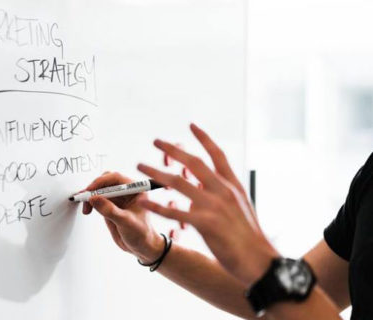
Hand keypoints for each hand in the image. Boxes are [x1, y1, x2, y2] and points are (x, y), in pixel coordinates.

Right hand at [81, 172, 164, 263]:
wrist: (141, 246)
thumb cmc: (142, 234)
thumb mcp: (126, 223)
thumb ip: (110, 210)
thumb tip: (94, 199)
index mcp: (136, 189)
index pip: (116, 178)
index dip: (102, 182)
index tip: (91, 190)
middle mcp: (126, 191)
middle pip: (106, 181)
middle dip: (94, 188)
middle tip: (85, 198)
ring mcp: (117, 198)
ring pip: (99, 189)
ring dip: (89, 196)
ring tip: (86, 208)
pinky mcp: (109, 205)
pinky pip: (96, 198)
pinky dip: (89, 202)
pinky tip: (87, 209)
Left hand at [137, 123, 278, 285]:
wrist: (259, 260)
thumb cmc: (248, 237)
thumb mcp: (238, 207)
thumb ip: (218, 194)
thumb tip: (193, 190)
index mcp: (233, 185)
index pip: (217, 154)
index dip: (204, 138)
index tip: (191, 125)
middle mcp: (223, 191)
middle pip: (193, 162)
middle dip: (173, 149)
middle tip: (156, 141)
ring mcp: (214, 206)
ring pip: (179, 183)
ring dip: (156, 173)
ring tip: (140, 167)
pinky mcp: (206, 224)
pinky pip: (175, 212)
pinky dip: (157, 207)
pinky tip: (144, 203)